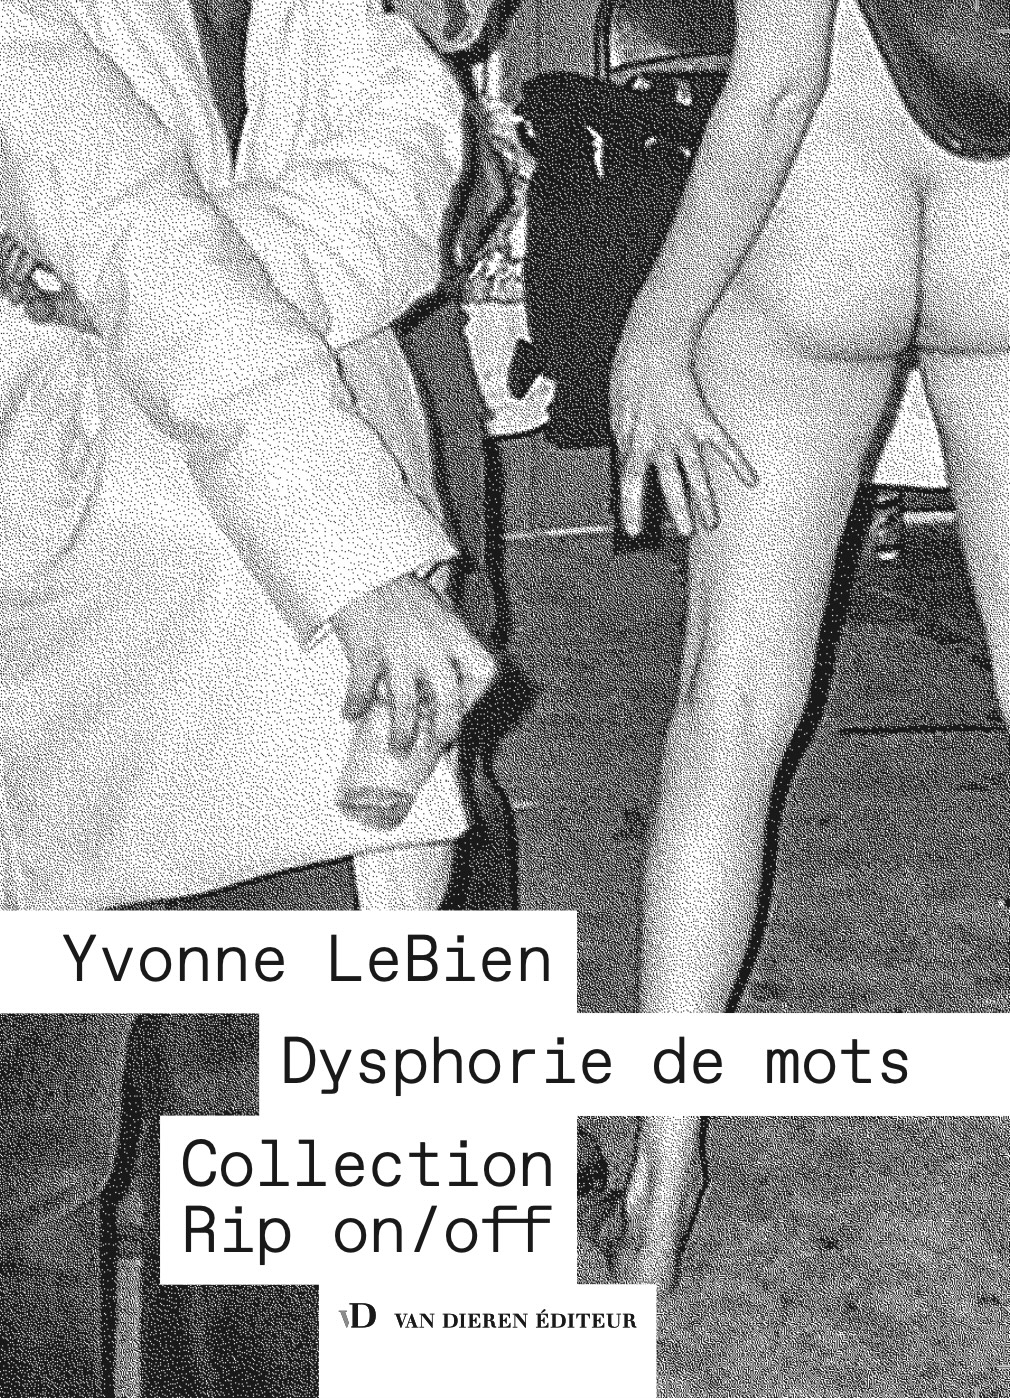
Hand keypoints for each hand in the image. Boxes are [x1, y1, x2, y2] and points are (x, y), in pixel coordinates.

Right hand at [333, 573, 496, 753]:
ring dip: (402, 733)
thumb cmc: (397, 585)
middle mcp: (432, 645)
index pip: (482, 672)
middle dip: (442, 731)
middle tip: (432, 746)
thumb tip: (455, 657)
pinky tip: (350, 714)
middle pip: (448, 700)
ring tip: (396, 747)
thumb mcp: (436, 606)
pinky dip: (355, 706)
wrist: (361, 566)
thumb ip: (448, 632)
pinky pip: (362, 690)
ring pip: (407, 706)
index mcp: (454, 633)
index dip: (476, 697)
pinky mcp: (367, 652)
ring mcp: (399, 651)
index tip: (462, 711)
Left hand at [610, 297, 756, 536]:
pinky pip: (723, 444)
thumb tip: (628, 467)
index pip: (632, 481)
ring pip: (696, 472)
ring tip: (711, 524)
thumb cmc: (630, 379)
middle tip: (685, 533)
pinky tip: (751, 481)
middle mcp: (660, 440)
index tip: (634, 531)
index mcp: (635, 440)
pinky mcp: (703, 418)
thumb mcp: (617, 415)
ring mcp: (683, 431)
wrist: (652, 346)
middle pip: (670, 483)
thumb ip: (626, 444)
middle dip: (678, 510)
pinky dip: (738, 463)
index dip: (633, 508)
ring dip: (704, 500)